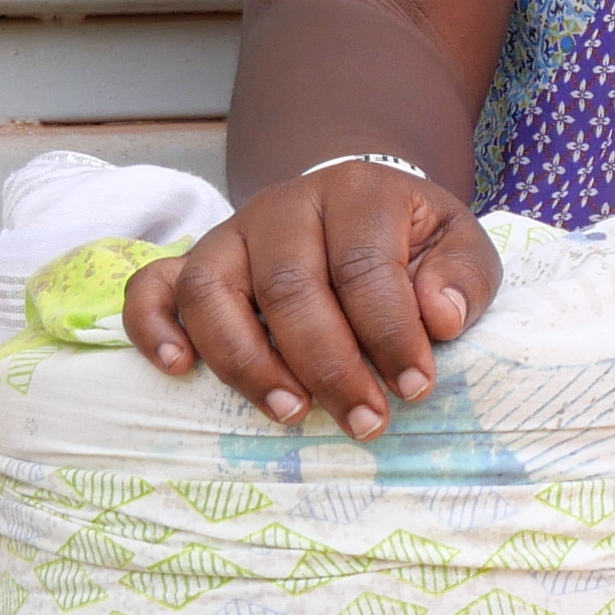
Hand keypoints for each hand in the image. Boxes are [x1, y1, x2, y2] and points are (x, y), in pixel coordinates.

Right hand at [125, 161, 507, 441]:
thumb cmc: (410, 241)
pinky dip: (153, 327)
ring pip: (212, 291)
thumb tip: (441, 318)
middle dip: (328, 364)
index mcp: (357, 193)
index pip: (364, 265)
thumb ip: (462, 276)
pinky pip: (151, 286)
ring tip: (290, 413)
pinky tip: (179, 370)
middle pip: (289, 285)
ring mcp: (230, 234)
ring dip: (247, 361)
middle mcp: (284, 207)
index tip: (415, 388)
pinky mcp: (194, 262)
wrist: (357, 206)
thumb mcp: (457, 243)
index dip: (389, 332)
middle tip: (363, 421)